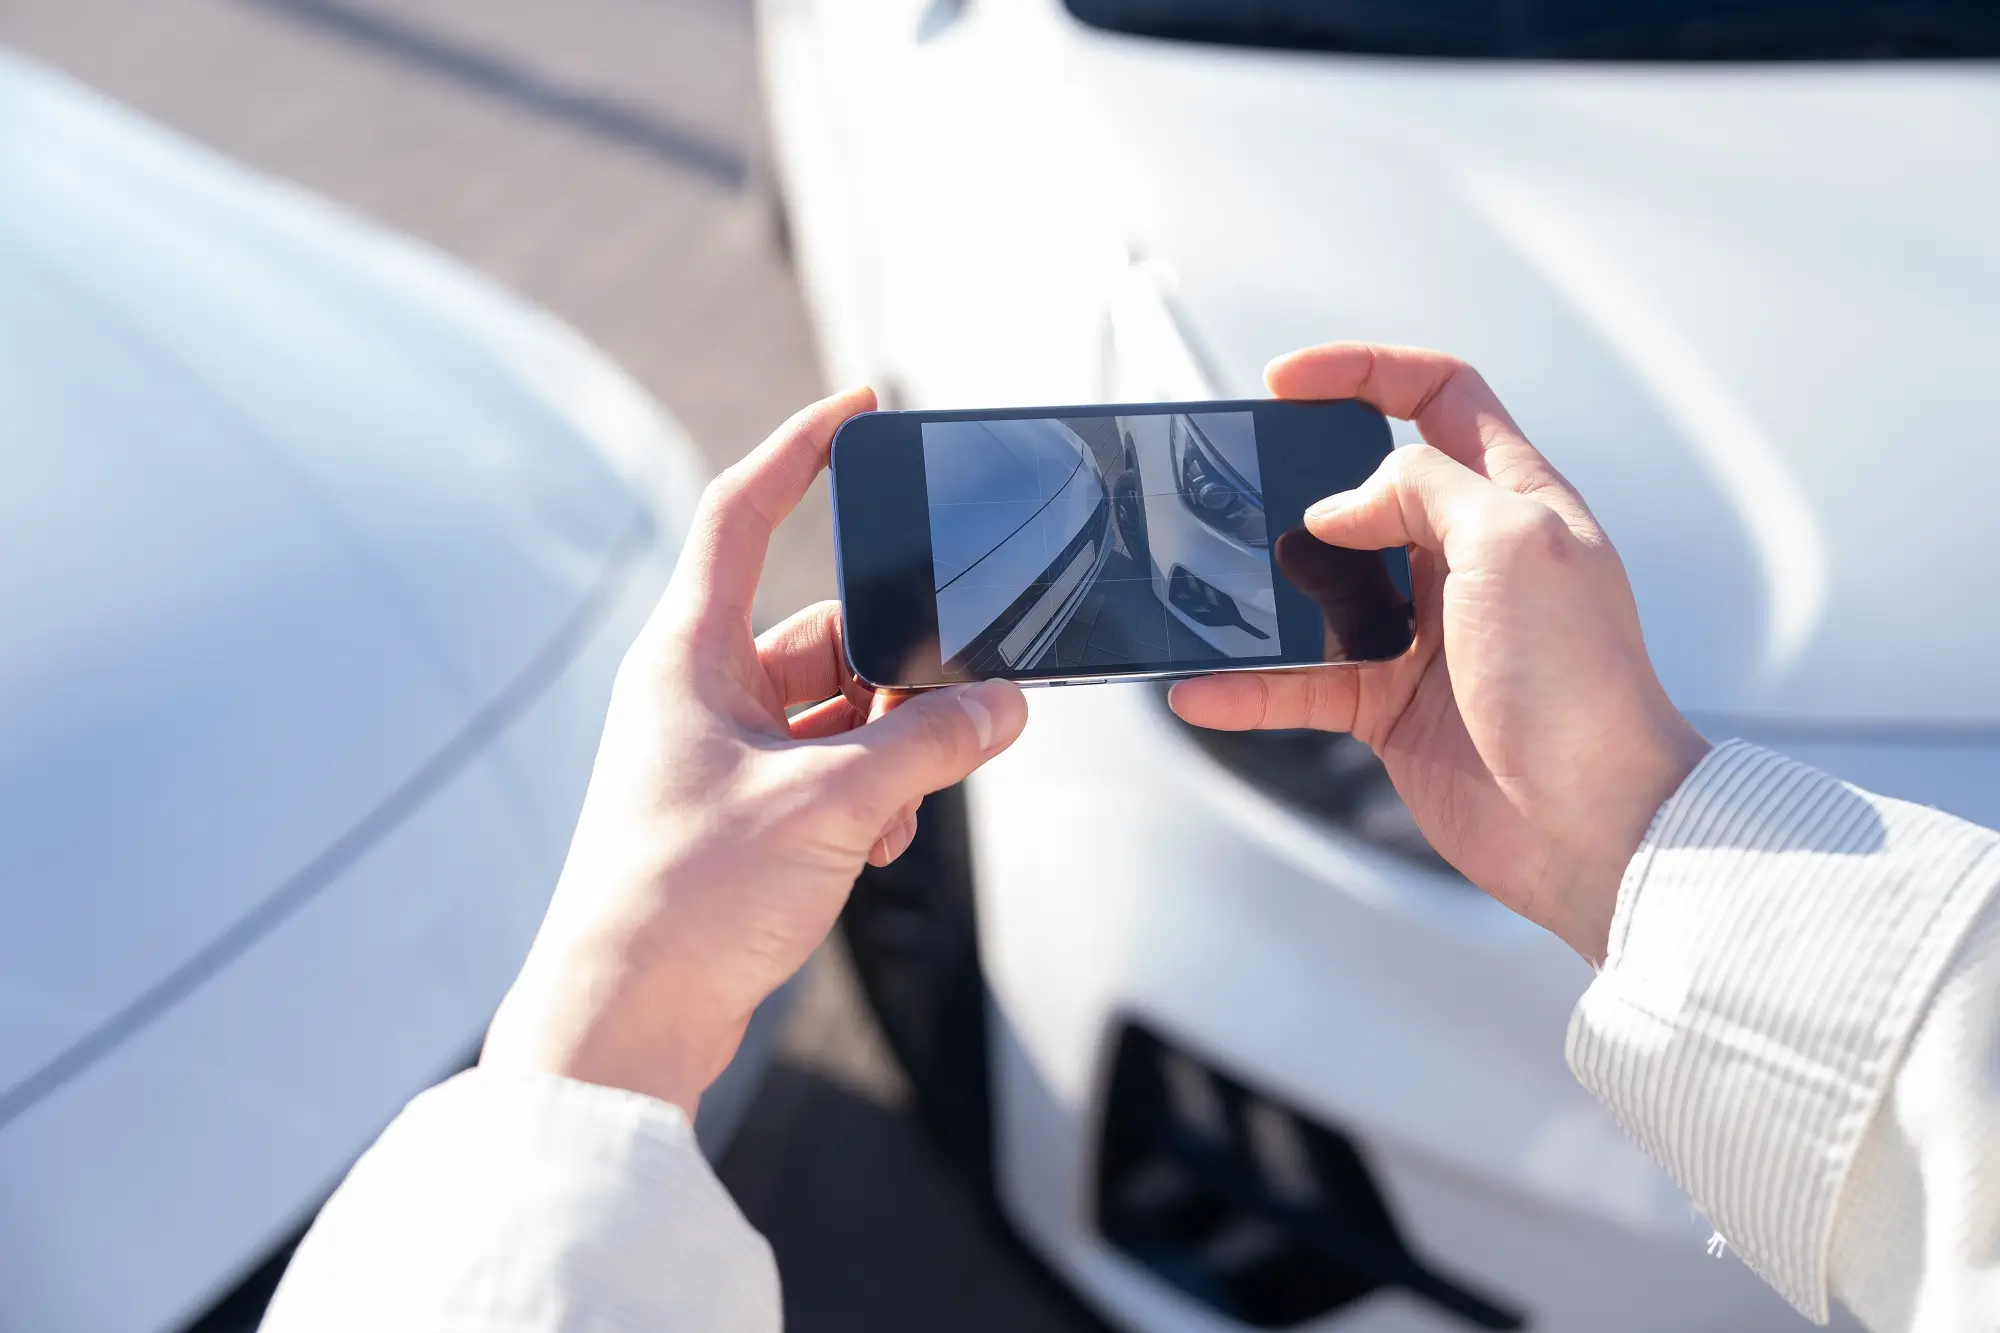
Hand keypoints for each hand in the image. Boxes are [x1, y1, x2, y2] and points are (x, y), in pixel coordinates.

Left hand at [481, 387, 1027, 1112]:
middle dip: (896, 672)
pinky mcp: (740, 813)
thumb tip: (1003, 707)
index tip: (859, 411)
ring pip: (836, 711)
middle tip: (952, 709)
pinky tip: (879, 849)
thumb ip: (929, 745)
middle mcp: (699, 691)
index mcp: (689, 654)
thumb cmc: (687, 898)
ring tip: (899, 811)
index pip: (743, 514)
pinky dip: (867, 798)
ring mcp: (718, 754)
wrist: (627, 1020)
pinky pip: (826, 771)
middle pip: (824, 631)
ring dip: (888, 751)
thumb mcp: (833, 805)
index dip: (800, 451)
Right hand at [1169, 345, 1708, 962]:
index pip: (1439, 396)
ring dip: (1263, 589)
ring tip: (1215, 590)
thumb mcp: (1514, 543)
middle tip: (1242, 484)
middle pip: (1366, 487)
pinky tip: (1203, 689)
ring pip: (1321, 587)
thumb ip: (1422, 491)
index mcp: (1513, 501)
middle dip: (1298, 478)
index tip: (1285, 381)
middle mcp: (1466, 558)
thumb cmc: (1579, 683)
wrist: (1591, 825)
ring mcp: (1424, 632)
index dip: (1363, 372)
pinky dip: (1249, 688)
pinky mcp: (1390, 704)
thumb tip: (1339, 507)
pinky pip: (1301, 682)